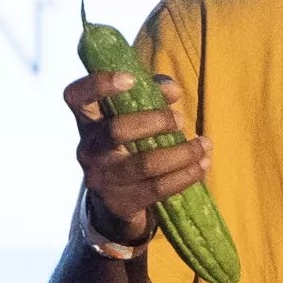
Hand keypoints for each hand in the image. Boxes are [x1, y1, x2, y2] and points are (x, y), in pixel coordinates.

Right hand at [62, 69, 209, 246]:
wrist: (113, 203)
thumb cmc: (128, 147)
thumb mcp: (133, 119)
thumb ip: (152, 95)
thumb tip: (174, 91)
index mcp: (88, 122)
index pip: (77, 97)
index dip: (99, 84)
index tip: (129, 78)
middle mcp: (88, 149)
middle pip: (117, 130)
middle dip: (156, 121)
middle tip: (181, 120)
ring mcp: (102, 179)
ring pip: (145, 164)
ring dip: (182, 153)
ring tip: (205, 145)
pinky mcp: (120, 203)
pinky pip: (157, 188)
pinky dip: (185, 176)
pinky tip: (202, 167)